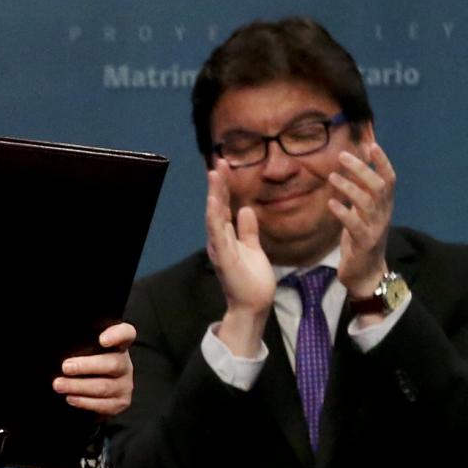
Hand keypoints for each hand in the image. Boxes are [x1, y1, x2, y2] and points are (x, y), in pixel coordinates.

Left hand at [54, 323, 136, 419]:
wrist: (90, 391)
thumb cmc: (83, 364)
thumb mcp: (82, 350)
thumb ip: (77, 345)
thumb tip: (55, 346)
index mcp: (117, 345)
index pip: (126, 334)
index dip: (117, 335)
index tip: (102, 340)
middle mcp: (124, 364)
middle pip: (113, 363)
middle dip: (86, 366)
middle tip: (65, 367)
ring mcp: (124, 384)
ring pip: (105, 386)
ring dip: (79, 386)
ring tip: (59, 385)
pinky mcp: (120, 403)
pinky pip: (103, 405)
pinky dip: (85, 402)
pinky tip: (70, 398)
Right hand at [204, 165, 275, 356]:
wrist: (253, 305)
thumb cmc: (253, 281)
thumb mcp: (253, 248)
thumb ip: (248, 229)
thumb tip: (245, 209)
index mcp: (227, 237)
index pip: (224, 206)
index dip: (225, 186)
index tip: (226, 165)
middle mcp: (219, 240)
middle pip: (217, 207)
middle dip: (218, 184)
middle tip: (218, 161)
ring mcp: (220, 248)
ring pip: (215, 216)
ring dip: (215, 195)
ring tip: (214, 174)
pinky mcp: (225, 258)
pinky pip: (219, 234)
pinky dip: (215, 217)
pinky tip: (215, 201)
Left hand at [327, 131, 397, 295]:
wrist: (367, 274)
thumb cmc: (362, 239)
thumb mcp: (362, 212)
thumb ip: (360, 192)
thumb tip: (353, 166)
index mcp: (384, 205)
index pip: (389, 179)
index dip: (382, 161)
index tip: (371, 144)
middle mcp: (383, 214)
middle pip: (378, 186)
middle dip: (361, 169)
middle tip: (342, 156)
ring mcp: (375, 228)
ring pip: (366, 203)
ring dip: (349, 187)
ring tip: (331, 177)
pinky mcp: (364, 243)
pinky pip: (354, 225)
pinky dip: (343, 212)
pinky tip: (331, 203)